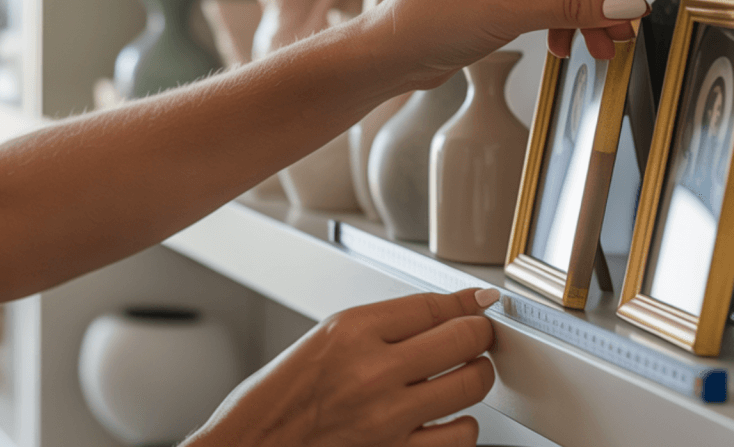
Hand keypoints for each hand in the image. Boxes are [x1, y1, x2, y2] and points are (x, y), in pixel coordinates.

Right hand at [184, 288, 500, 446]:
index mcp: (350, 331)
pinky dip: (462, 425)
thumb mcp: (328, 337)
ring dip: (475, 377)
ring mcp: (386, 418)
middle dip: (480, 334)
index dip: (467, 302)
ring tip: (462, 375)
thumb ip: (392, 321)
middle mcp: (371, 372)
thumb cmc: (282, 395)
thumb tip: (453, 306)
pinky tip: (446, 417)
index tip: (480, 303)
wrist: (253, 446)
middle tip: (477, 337)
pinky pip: (460, 436)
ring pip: (471, 386)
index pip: (434, 304)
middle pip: (464, 339)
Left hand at [366, 0, 659, 86]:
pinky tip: (569, 47)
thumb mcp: (510, 11)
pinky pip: (552, 4)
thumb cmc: (429, 20)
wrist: (393, 55)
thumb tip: (624, 5)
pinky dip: (566, 25)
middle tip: (628, 26)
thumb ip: (573, 6)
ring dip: (589, 16)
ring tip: (605, 45)